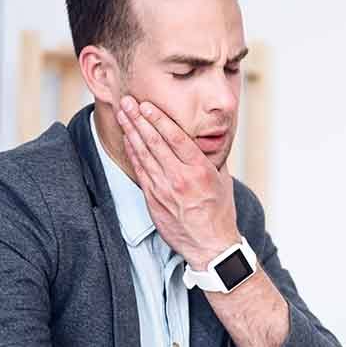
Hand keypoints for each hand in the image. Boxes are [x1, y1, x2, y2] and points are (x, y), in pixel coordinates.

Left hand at [117, 96, 240, 269]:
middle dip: (139, 119)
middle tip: (128, 101)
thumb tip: (204, 140)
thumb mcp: (222, 181)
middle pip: (154, 142)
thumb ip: (210, 159)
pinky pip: (140, 171)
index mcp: (200, 170)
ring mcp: (164, 190)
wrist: (210, 245)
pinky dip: (133, 153)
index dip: (158, 118)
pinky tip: (128, 139)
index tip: (147, 104)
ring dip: (131, 132)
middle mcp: (180, 178)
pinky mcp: (154, 200)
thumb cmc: (219, 213)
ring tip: (123, 114)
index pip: (175, 137)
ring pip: (144, 154)